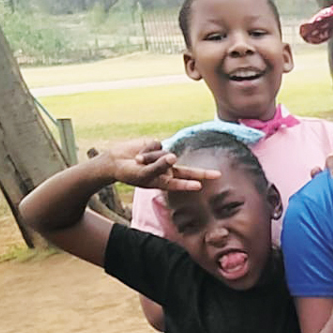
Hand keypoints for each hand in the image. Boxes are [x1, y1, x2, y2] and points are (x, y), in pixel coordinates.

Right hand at [102, 138, 219, 191]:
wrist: (115, 162)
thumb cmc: (129, 173)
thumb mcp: (143, 174)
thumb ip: (158, 167)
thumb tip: (173, 156)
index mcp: (165, 181)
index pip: (180, 183)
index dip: (189, 184)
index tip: (199, 186)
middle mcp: (168, 170)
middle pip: (188, 171)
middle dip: (203, 173)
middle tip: (218, 175)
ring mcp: (163, 157)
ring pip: (165, 155)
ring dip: (150, 157)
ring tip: (138, 161)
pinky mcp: (157, 145)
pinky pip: (156, 145)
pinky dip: (146, 150)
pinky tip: (138, 154)